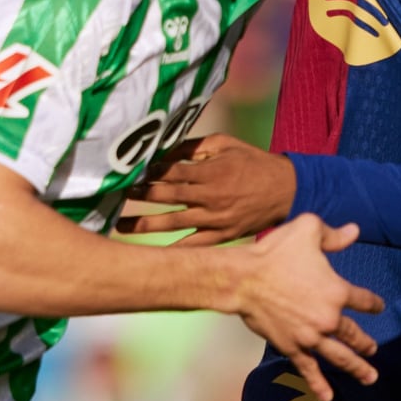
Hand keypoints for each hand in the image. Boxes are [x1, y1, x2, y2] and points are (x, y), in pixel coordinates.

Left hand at [119, 133, 295, 245]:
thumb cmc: (254, 162)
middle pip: (166, 197)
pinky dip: (174, 251)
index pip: (170, 173)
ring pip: (173, 222)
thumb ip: (195, 146)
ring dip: (144, 224)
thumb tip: (164, 147)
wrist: (288, 190)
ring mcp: (216, 219)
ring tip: (118, 225)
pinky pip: (195, 245)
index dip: (147, 173)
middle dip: (138, 196)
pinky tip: (152, 255)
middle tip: (113, 196)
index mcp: (211, 171)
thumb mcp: (226, 144)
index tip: (126, 173)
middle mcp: (211, 196)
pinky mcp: (223, 235)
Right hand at [227, 214, 383, 400]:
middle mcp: (329, 318)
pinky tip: (327, 396)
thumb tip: (355, 231)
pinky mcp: (292, 347)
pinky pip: (308, 369)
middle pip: (354, 335)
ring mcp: (311, 337)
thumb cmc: (274, 252)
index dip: (373, 303)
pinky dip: (318, 384)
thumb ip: (333, 235)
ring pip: (339, 357)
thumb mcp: (307, 230)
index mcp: (337, 291)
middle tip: (373, 350)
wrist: (243, 279)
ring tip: (369, 377)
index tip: (377, 306)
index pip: (363, 300)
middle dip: (366, 343)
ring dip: (356, 368)